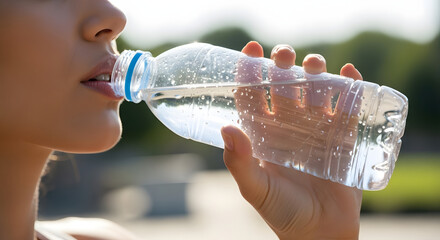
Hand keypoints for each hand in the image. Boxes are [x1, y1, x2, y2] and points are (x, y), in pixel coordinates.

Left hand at [221, 41, 362, 239]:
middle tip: (284, 55)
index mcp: (263, 135)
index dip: (250, 73)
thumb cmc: (282, 212)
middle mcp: (287, 128)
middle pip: (284, 88)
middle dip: (283, 67)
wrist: (319, 232)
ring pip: (315, 92)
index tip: (250, 51)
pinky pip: (347, 108)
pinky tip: (348, 74)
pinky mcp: (342, 138)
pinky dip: (350, 88)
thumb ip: (238, 161)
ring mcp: (315, 131)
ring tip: (314, 65)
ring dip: (315, 73)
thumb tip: (226, 128)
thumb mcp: (255, 188)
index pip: (253, 97)